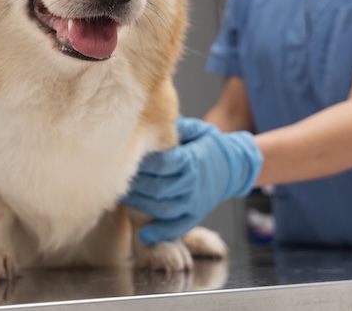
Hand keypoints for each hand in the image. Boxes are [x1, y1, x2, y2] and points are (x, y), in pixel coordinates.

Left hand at [123, 117, 262, 243]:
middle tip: (117, 179)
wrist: (234, 167)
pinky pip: (178, 227)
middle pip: (159, 188)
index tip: (127, 158)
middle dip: (137, 185)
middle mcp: (193, 183)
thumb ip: (177, 125)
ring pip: (164, 208)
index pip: (164, 163)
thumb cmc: (209, 145)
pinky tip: (144, 235)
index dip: (144, 163)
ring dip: (141, 206)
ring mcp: (195, 201)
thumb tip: (154, 116)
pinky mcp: (196, 214)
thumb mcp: (197, 129)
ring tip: (124, 198)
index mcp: (192, 159)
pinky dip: (161, 233)